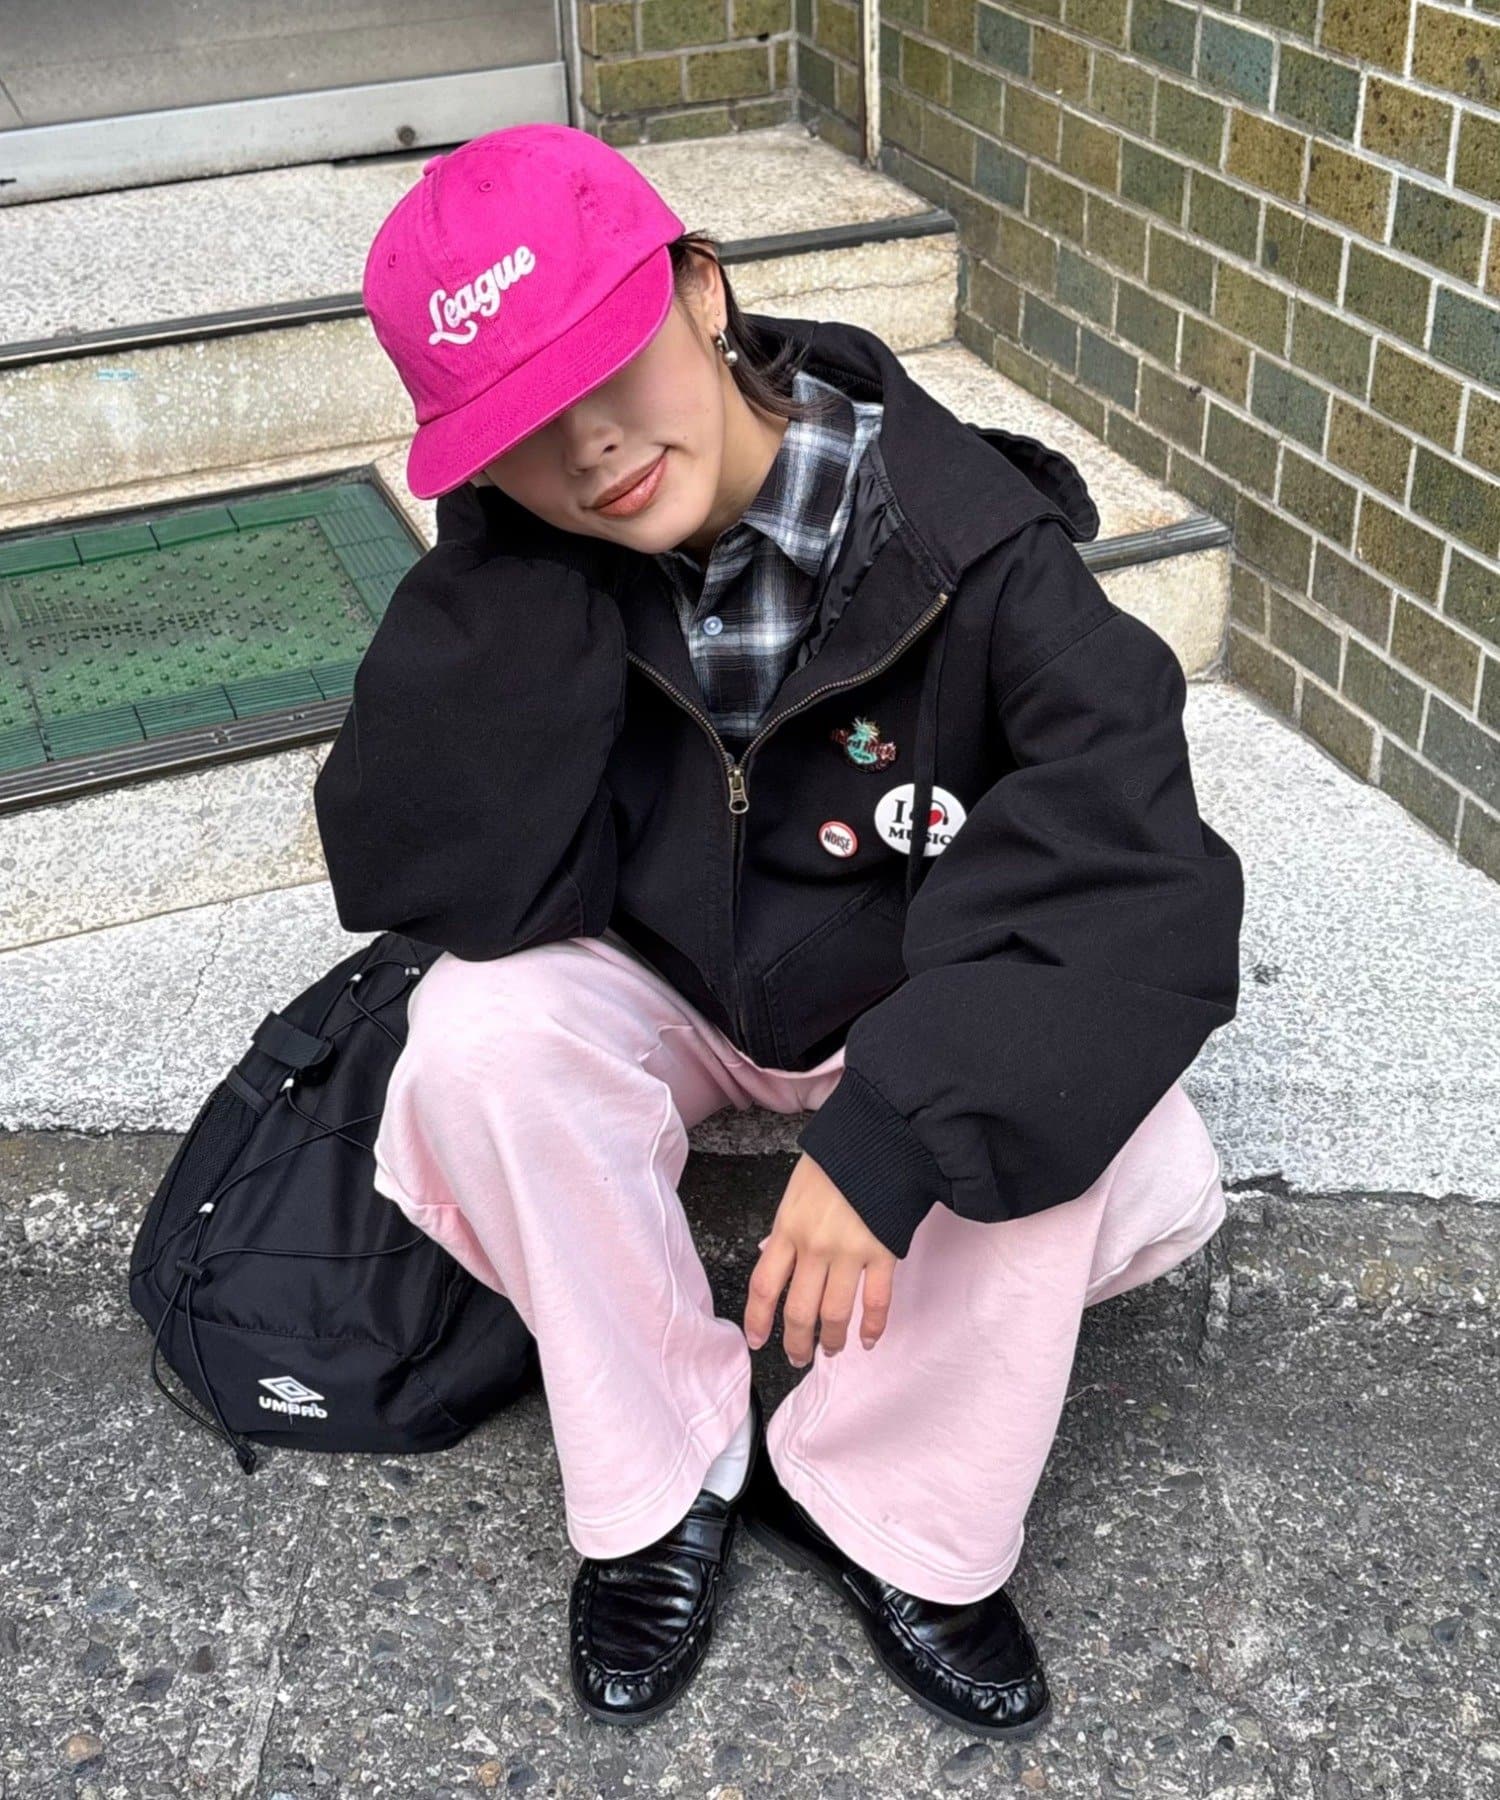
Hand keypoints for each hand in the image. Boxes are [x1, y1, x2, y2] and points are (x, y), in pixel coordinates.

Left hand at [743, 1152, 896, 1363]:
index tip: (756, 1341)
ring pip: (835, 1314)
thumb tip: (770, 1252)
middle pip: (798, 1310)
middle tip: (797, 1357)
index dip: (758, 1320)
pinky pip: (876, 1301)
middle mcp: (814, 1246)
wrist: (882, 1138)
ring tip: (830, 1351)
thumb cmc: (838, 1159)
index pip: (764, 1286)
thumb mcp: (796, 1189)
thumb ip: (785, 1227)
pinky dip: (872, 1326)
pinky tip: (868, 1339)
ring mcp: (849, 1252)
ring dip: (831, 1340)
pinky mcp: (883, 1253)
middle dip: (796, 1342)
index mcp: (788, 1228)